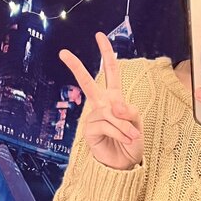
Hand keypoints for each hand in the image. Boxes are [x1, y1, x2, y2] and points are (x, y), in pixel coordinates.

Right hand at [59, 32, 143, 169]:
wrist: (125, 165)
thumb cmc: (131, 142)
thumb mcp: (136, 123)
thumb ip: (128, 111)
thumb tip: (114, 105)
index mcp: (114, 98)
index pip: (110, 72)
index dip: (106, 54)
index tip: (99, 35)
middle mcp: (101, 105)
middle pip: (88, 83)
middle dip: (76, 67)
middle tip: (63, 52)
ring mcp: (94, 118)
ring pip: (110, 113)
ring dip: (125, 127)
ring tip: (131, 138)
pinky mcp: (89, 131)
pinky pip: (107, 125)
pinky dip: (119, 133)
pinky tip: (123, 140)